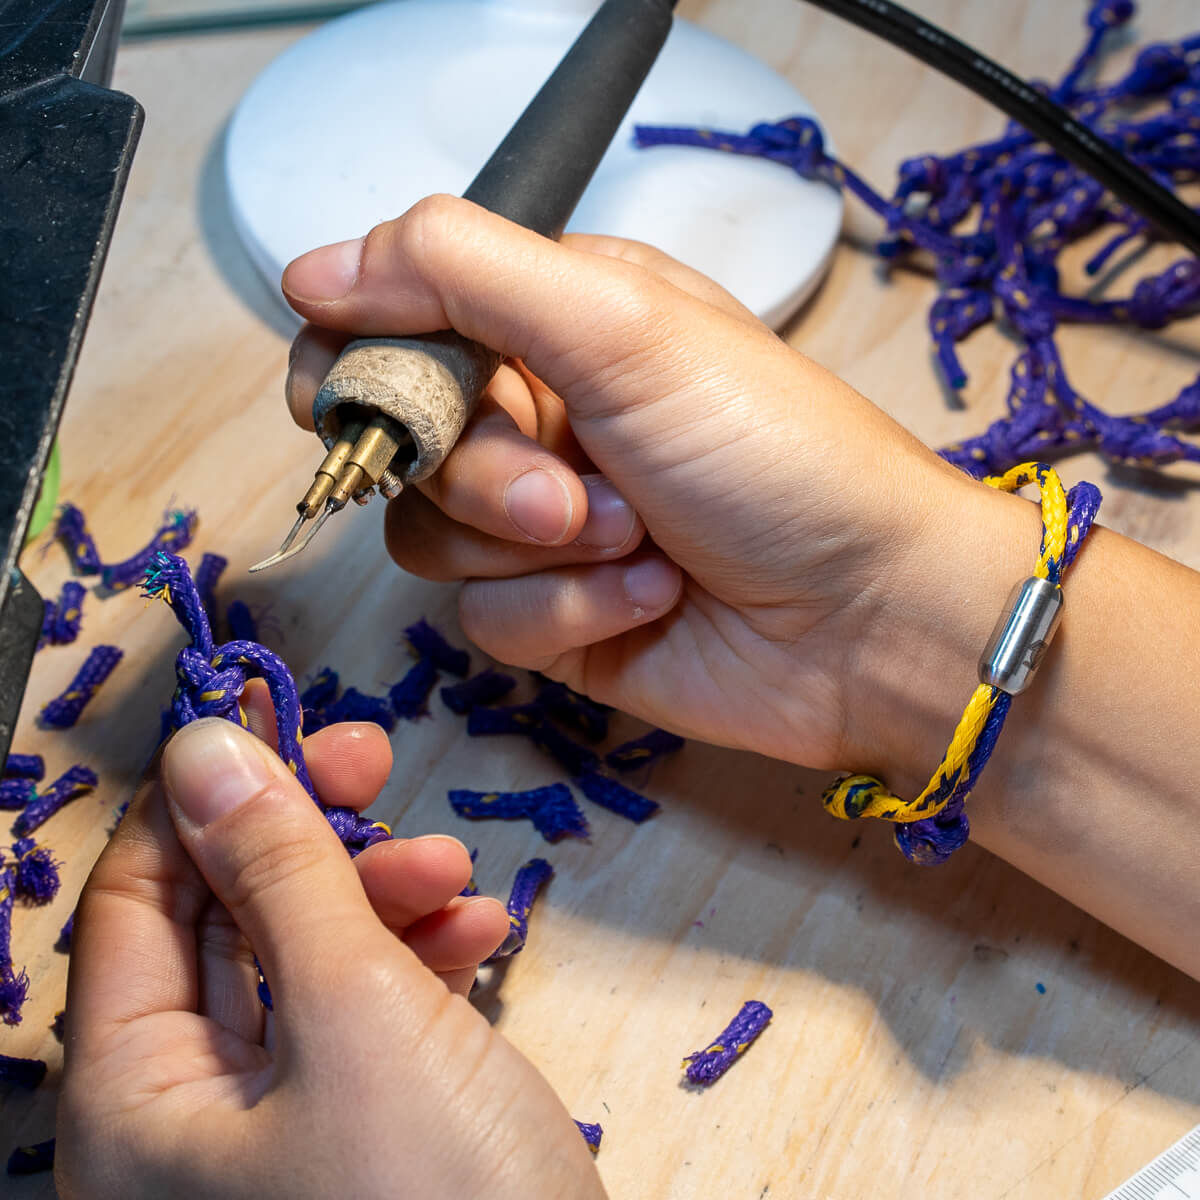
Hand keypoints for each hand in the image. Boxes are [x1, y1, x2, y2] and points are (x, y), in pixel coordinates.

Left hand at [57, 704, 602, 1198]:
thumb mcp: (357, 1016)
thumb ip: (279, 874)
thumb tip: (206, 745)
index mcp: (134, 1100)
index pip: (136, 897)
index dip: (200, 791)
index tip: (270, 708)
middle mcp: (187, 1119)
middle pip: (226, 924)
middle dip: (307, 838)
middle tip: (374, 760)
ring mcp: (278, 1132)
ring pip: (307, 965)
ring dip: (380, 898)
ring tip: (455, 872)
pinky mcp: (359, 1138)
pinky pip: (367, 1021)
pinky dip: (418, 966)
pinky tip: (478, 938)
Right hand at [281, 196, 1011, 776]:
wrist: (870, 617)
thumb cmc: (779, 456)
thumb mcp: (626, 329)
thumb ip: (464, 274)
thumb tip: (317, 267)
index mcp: (553, 325)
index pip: (392, 324)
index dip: (354, 364)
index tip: (346, 400)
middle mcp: (541, 420)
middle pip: (407, 447)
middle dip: (489, 477)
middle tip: (577, 489)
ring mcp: (544, 528)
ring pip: (434, 540)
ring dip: (538, 550)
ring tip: (640, 541)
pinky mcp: (556, 618)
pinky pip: (488, 621)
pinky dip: (569, 613)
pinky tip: (653, 598)